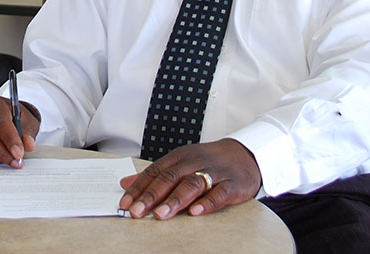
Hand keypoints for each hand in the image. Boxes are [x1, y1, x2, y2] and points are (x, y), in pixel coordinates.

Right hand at [0, 97, 39, 166]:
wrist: (4, 115)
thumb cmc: (15, 118)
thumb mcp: (27, 121)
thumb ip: (28, 132)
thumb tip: (29, 145)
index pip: (0, 123)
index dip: (10, 140)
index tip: (19, 153)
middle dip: (2, 153)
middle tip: (16, 162)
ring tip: (8, 160)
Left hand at [118, 139, 261, 219]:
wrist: (244, 155)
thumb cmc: (207, 161)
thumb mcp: (180, 163)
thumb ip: (154, 175)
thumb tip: (125, 183)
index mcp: (179, 157)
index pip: (155, 172)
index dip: (139, 188)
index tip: (126, 203)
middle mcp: (194, 162)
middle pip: (170, 178)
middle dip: (152, 196)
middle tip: (138, 211)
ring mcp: (214, 173)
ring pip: (192, 184)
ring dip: (175, 200)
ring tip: (161, 214)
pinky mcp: (232, 184)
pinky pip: (219, 193)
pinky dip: (207, 203)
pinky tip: (195, 212)